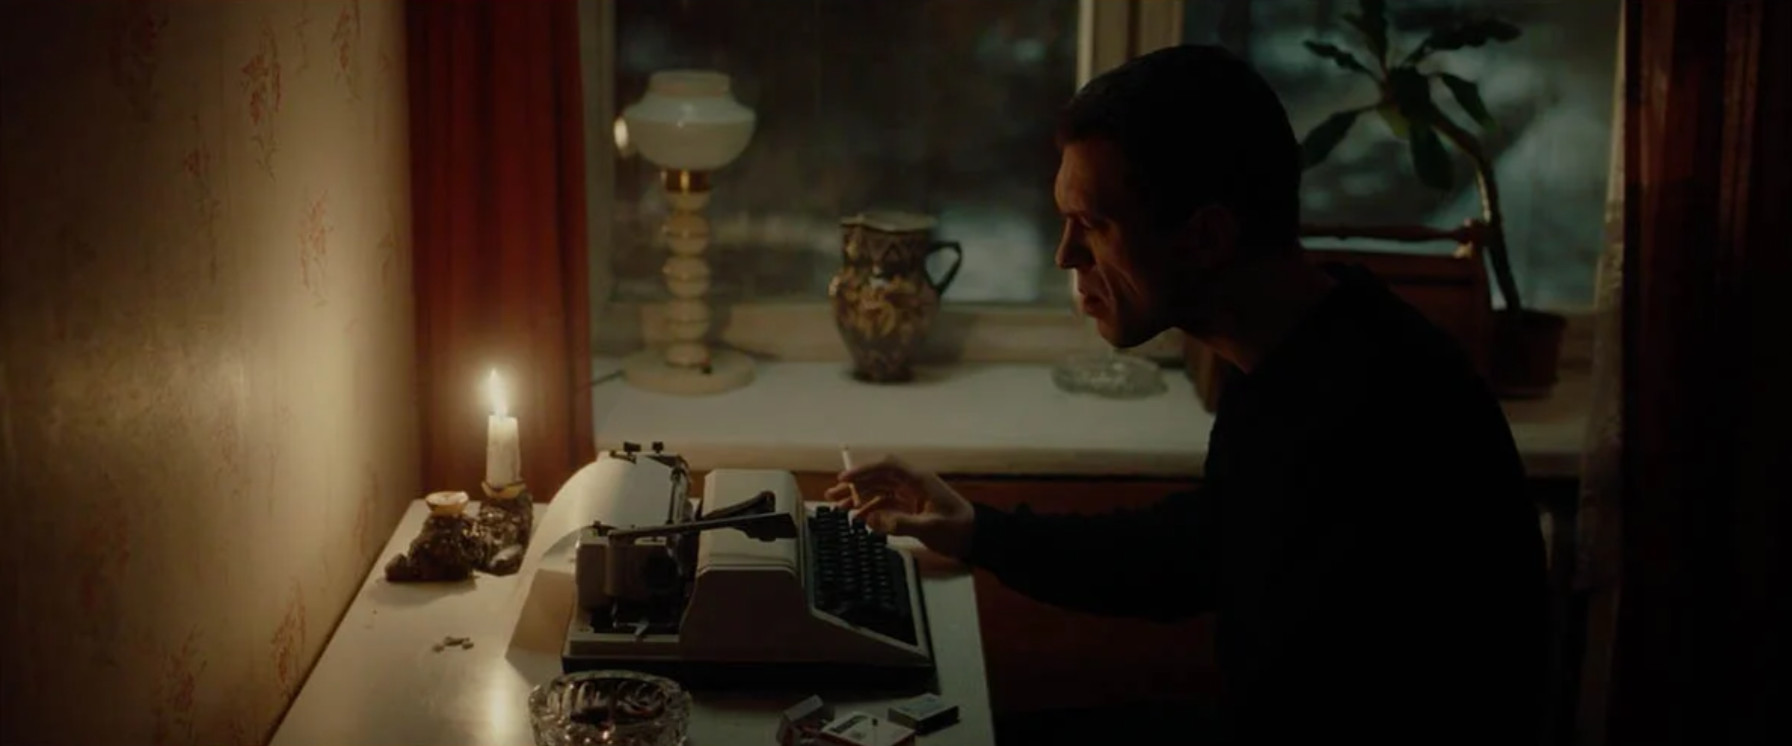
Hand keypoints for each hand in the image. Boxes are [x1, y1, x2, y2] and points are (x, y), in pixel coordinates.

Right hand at [825, 454, 975, 559]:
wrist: (976, 538)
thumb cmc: (958, 529)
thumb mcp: (930, 527)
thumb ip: (901, 523)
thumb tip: (872, 520)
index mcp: (919, 480)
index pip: (887, 466)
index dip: (864, 469)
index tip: (844, 479)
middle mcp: (912, 483)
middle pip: (878, 477)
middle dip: (855, 484)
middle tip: (832, 495)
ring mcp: (911, 495)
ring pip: (879, 490)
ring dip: (859, 498)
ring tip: (839, 507)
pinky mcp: (910, 507)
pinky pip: (886, 504)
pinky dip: (871, 510)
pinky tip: (858, 519)